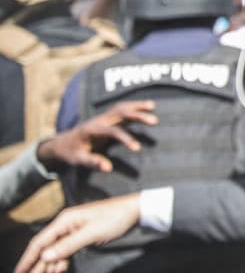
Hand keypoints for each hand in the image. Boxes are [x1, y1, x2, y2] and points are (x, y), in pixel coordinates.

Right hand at [13, 193, 141, 272]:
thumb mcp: (92, 233)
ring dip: (48, 270)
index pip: (39, 243)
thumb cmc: (115, 218)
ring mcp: (72, 231)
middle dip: (37, 271)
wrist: (134, 210)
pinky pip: (65, 253)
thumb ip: (68, 245)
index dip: (26, 260)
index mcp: (64, 221)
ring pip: (54, 254)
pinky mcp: (80, 237)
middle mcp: (64, 225)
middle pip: (45, 251)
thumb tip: (45, 257)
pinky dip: (60, 264)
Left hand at [37, 101, 157, 172]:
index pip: (112, 131)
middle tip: (155, 121)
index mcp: (92, 130)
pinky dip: (134, 105)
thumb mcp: (78, 160)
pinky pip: (121, 108)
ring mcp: (103, 117)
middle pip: (120, 113)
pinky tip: (146, 105)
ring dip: (137, 105)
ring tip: (153, 106)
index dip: (125, 138)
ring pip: (121, 107)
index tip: (138, 148)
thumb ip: (92, 162)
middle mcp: (99, 120)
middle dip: (137, 115)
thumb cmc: (71, 153)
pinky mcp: (106, 117)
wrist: (62, 143)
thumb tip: (108, 168)